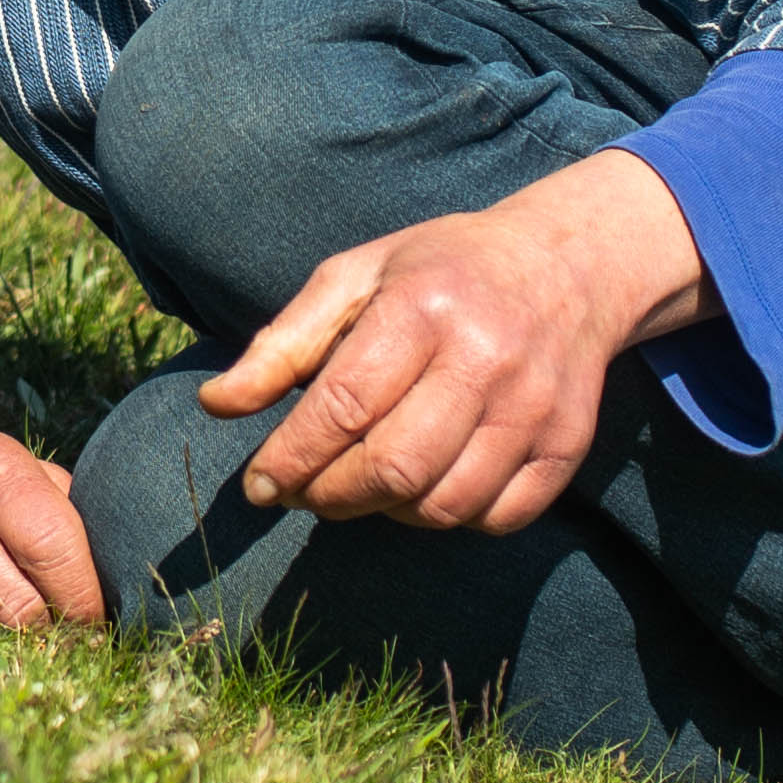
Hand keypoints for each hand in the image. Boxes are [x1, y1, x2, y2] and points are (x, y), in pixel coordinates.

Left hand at [197, 154, 708, 539]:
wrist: (566, 264)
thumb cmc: (439, 271)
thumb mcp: (354, 277)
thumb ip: (283, 343)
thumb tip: (215, 405)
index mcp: (423, 306)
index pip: (344, 407)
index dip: (290, 457)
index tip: (260, 484)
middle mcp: (486, 357)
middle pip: (393, 468)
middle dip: (330, 496)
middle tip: (305, 492)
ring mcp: (534, 407)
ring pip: (443, 505)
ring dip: (385, 512)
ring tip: (362, 485)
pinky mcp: (567, 445)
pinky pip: (496, 518)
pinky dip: (449, 518)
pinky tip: (425, 487)